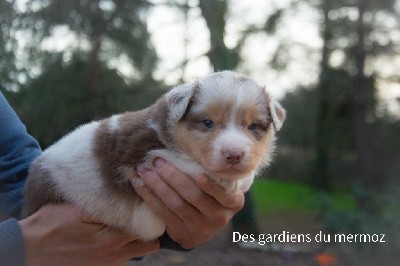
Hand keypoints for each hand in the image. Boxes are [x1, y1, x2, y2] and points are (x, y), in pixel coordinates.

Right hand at [18, 204, 158, 265]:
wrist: (26, 249)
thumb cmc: (50, 226)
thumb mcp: (78, 210)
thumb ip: (107, 207)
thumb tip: (128, 200)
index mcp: (113, 241)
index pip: (149, 232)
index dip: (151, 219)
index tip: (148, 208)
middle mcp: (114, 257)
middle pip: (148, 247)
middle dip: (149, 233)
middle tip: (141, 218)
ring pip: (134, 254)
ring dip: (133, 241)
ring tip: (124, 226)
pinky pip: (119, 260)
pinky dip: (119, 249)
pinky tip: (108, 237)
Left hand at [133, 158, 244, 248]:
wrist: (203, 226)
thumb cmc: (211, 195)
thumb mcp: (220, 186)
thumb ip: (213, 172)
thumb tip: (190, 146)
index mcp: (233, 203)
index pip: (222, 194)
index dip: (210, 186)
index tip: (197, 174)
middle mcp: (219, 218)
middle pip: (194, 196)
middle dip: (174, 177)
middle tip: (158, 161)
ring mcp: (201, 228)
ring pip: (176, 204)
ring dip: (157, 185)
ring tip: (144, 170)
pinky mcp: (182, 234)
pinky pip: (163, 213)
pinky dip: (149, 196)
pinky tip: (139, 184)